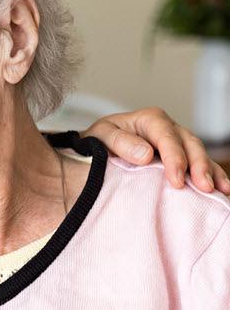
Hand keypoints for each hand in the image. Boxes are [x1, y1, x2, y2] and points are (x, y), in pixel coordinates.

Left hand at [84, 107, 229, 193]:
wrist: (93, 148)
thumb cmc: (97, 141)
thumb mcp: (100, 136)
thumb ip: (120, 142)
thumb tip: (146, 154)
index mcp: (149, 119)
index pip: (166, 137)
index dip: (174, 158)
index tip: (176, 180)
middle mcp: (167, 128)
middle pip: (189, 144)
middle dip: (198, 166)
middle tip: (204, 187)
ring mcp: (176, 142)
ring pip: (199, 153)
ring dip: (210, 171)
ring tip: (219, 190)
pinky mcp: (180, 156)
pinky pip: (199, 164)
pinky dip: (212, 175)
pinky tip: (223, 189)